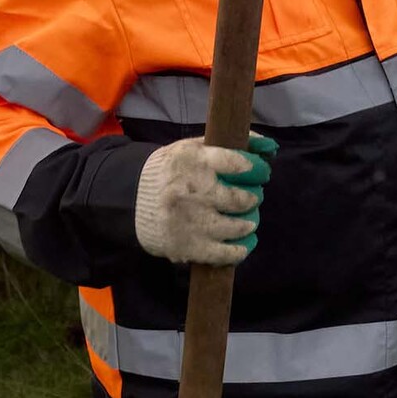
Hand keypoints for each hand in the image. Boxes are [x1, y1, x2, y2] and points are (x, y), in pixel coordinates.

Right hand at [133, 133, 275, 265]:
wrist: (128, 201)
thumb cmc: (167, 172)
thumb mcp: (191, 148)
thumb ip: (227, 144)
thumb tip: (268, 145)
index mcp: (194, 161)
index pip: (239, 163)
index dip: (256, 168)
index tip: (260, 172)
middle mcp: (194, 191)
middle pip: (241, 198)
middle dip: (252, 197)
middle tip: (251, 197)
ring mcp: (193, 221)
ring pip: (238, 226)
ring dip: (248, 223)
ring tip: (247, 220)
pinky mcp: (189, 246)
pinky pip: (226, 253)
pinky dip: (240, 250)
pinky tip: (242, 244)